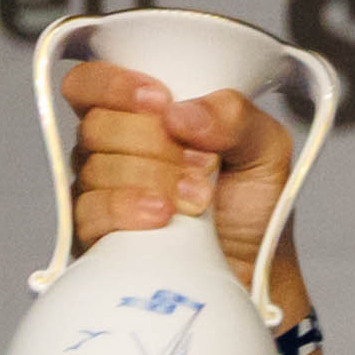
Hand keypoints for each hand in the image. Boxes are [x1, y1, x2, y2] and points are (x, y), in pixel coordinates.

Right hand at [58, 54, 307, 323]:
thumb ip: (235, 116)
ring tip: (200, 200)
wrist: (256, 271)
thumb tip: (180, 113)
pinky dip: (130, 209)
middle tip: (204, 166)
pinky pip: (91, 210)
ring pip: (97, 167)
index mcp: (136, 116)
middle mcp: (109, 149)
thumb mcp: (265, 148)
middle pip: (97, 124)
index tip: (161, 102)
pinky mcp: (96, 234)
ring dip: (156, 180)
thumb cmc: (253, 206)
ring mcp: (98, 192)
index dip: (113, 85)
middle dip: (158, 144)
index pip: (89, 83)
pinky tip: (164, 216)